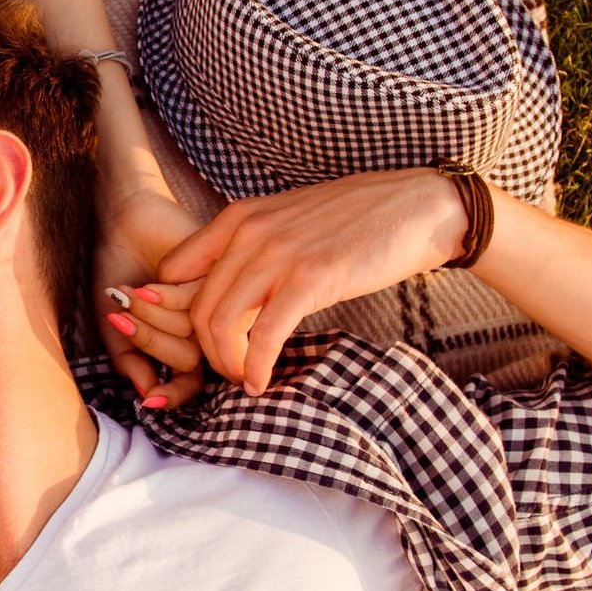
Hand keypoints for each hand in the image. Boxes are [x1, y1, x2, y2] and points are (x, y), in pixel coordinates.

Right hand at [92, 185, 205, 407]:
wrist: (121, 224)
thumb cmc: (117, 269)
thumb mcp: (112, 324)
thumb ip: (128, 362)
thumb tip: (149, 397)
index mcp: (180, 341)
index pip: (190, 384)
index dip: (172, 396)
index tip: (151, 400)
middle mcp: (201, 326)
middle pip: (187, 361)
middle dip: (147, 342)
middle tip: (119, 317)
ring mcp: (211, 303)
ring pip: (191, 335)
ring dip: (152, 320)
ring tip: (130, 294)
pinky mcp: (217, 276)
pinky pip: (195, 307)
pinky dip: (163, 300)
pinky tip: (148, 284)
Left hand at [156, 168, 467, 394]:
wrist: (417, 207)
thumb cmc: (355, 220)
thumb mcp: (288, 221)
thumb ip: (251, 247)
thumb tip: (225, 288)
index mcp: (238, 218)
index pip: (175, 273)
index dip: (177, 313)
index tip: (197, 339)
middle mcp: (249, 233)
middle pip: (196, 307)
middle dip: (204, 350)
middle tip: (225, 371)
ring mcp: (277, 255)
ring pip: (221, 325)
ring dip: (227, 364)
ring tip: (243, 379)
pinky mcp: (310, 280)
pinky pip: (263, 336)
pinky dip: (255, 368)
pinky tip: (260, 383)